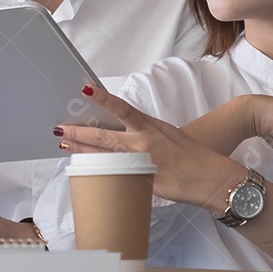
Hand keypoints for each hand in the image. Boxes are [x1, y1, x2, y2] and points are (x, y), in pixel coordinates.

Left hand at [55, 84, 231, 207]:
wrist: (211, 178)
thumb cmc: (191, 156)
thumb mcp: (167, 135)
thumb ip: (144, 133)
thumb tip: (124, 135)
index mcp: (151, 127)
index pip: (122, 109)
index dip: (102, 99)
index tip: (84, 90)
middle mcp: (144, 143)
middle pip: (104, 136)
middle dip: (79, 132)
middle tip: (60, 128)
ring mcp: (141, 163)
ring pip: (103, 156)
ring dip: (82, 150)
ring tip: (65, 143)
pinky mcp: (142, 182)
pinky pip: (115, 177)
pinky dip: (100, 173)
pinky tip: (85, 170)